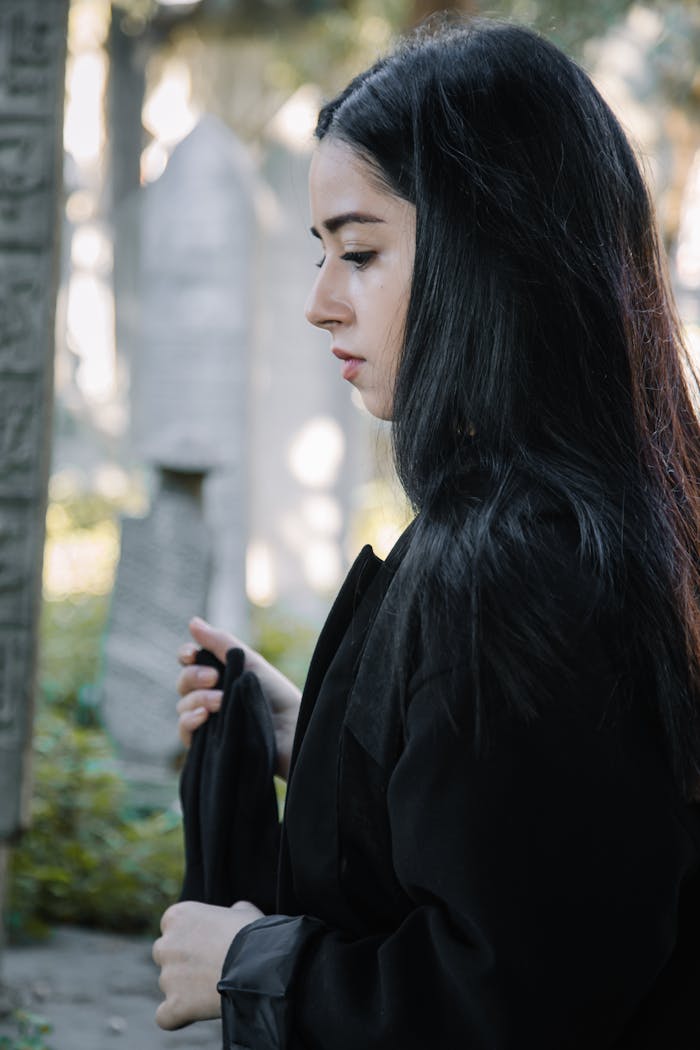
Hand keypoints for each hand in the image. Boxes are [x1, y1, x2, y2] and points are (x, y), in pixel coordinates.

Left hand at [153, 899, 262, 1029]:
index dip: (191, 936)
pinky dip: (176, 1017)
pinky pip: (165, 1016)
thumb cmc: (253, 934)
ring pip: (169, 984)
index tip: (208, 943)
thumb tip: (234, 913)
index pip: (173, 927)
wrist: (260, 964)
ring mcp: (167, 976)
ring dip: (184, 988)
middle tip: (209, 966)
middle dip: (182, 961)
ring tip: (214, 988)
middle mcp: (166, 944)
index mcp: (178, 916)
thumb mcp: (243, 912)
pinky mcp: (174, 1004)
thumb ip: (230, 912)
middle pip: (166, 954)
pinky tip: (192, 1013)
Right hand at [176, 617, 301, 778]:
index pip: (189, 661)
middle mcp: (209, 695)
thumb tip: (192, 621)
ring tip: (220, 701)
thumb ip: (220, 642)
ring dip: (198, 698)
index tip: (192, 654)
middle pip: (183, 682)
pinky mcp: (206, 744)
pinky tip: (204, 717)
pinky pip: (184, 730)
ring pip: (183, 705)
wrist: (291, 729)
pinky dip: (189, 721)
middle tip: (215, 678)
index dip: (186, 655)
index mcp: (219, 673)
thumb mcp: (249, 662)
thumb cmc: (276, 694)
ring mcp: (207, 720)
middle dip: (194, 676)